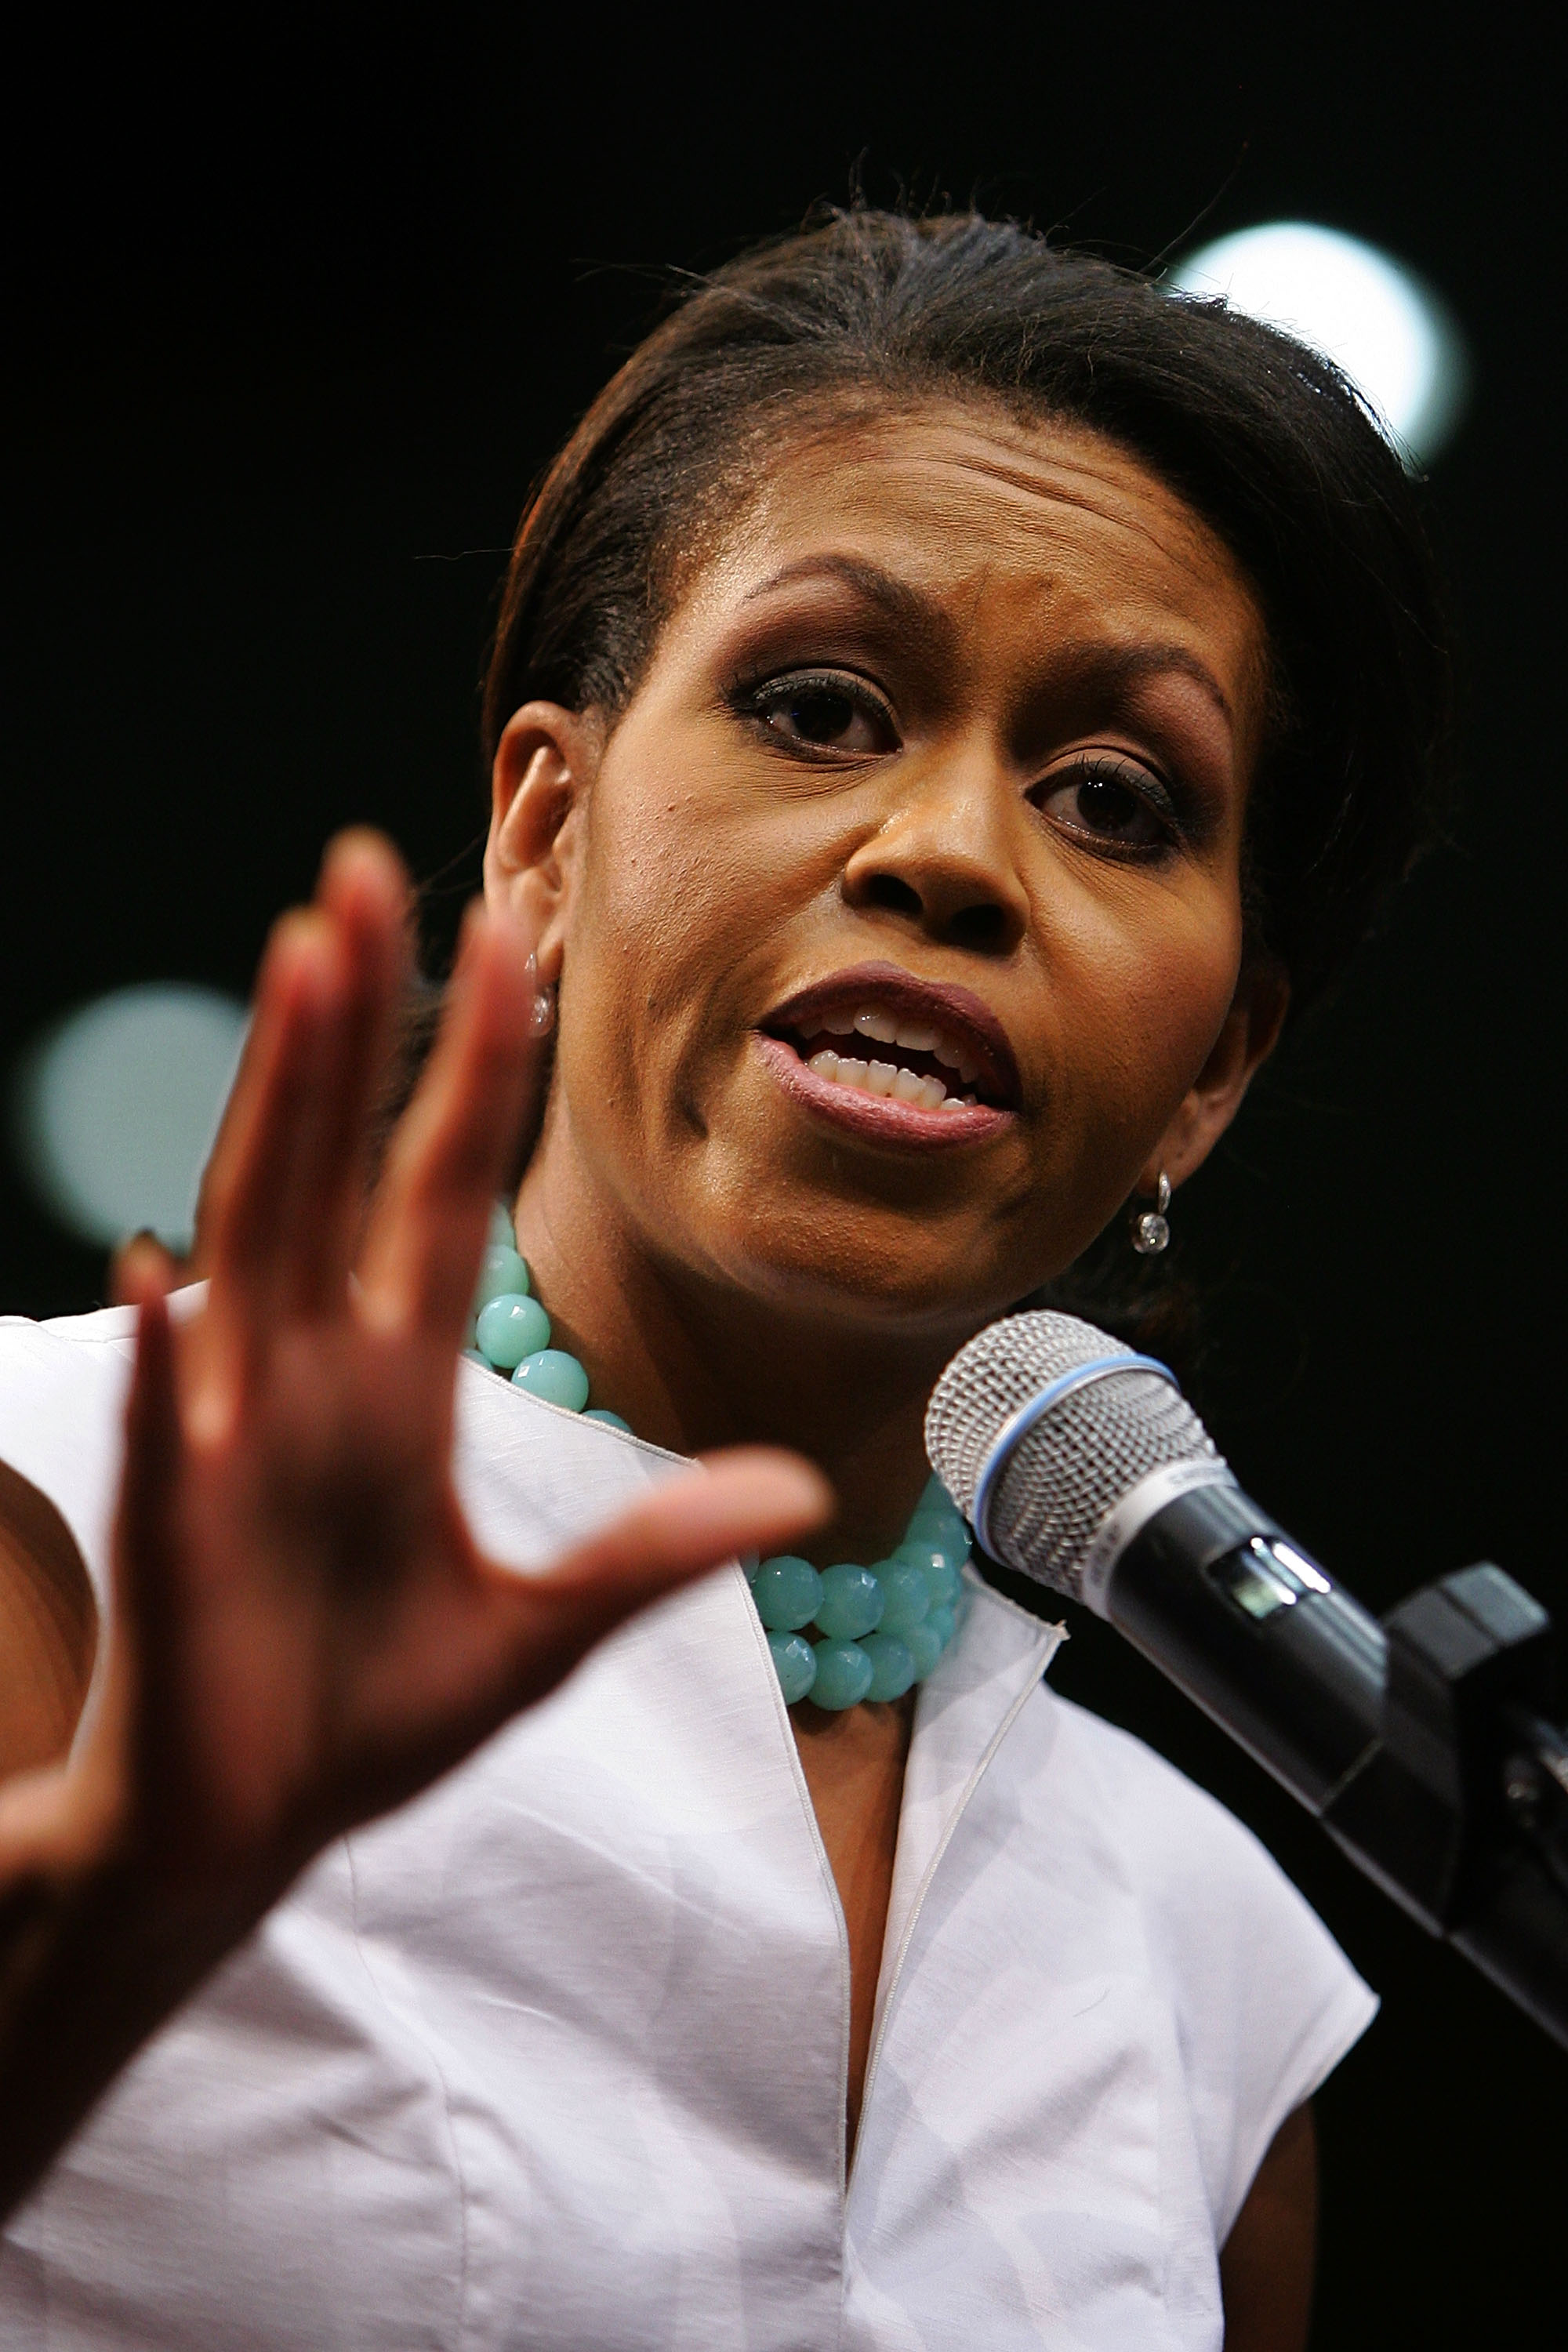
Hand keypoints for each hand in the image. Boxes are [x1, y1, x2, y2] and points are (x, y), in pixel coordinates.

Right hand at [2, 831, 827, 1903]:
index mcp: (394, 1389)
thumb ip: (651, 1553)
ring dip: (278, 1102)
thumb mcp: (541, 1636)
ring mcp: (237, 1438)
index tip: (509, 935)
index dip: (475, 1070)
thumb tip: (795, 1488)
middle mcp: (313, 1380)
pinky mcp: (177, 1536)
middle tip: (371, 866)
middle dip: (355, 1021)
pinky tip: (158, 1264)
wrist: (239, 1833)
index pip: (438, 1192)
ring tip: (299, 964)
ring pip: (256, 1235)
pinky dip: (169, 1354)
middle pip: (335, 1164)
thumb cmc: (364, 1723)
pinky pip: (171, 1429)